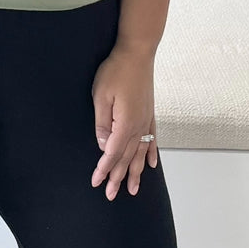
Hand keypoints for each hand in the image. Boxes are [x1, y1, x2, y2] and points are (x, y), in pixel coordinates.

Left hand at [90, 46, 158, 199]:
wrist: (137, 53)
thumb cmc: (116, 71)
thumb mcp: (100, 96)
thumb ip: (102, 124)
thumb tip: (104, 146)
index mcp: (126, 123)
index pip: (113, 153)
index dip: (104, 169)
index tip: (97, 182)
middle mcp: (139, 126)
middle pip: (127, 158)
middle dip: (118, 177)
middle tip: (111, 194)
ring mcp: (147, 120)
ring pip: (140, 153)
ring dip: (135, 172)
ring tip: (132, 189)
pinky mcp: (149, 113)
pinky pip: (151, 139)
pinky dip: (150, 153)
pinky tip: (151, 164)